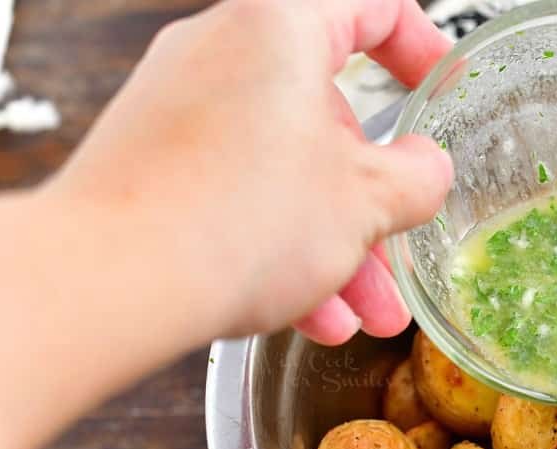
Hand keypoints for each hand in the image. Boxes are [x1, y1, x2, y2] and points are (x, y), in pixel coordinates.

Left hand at [48, 0, 453, 344]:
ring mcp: (179, 108)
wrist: (112, 281)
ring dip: (335, 241)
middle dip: (374, 195)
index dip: (422, 47)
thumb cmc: (230, 220)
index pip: (372, 6)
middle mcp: (220, 53)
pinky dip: (280, 247)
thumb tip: (428, 171)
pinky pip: (237, 196)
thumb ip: (418, 177)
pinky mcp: (152, 163)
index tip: (443, 85)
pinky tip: (312, 312)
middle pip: (327, 114)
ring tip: (366, 308)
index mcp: (278, 28)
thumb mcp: (366, 201)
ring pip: (284, 169)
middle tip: (402, 236)